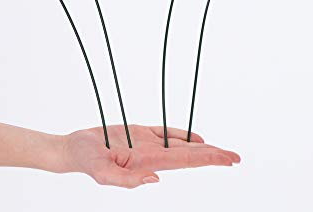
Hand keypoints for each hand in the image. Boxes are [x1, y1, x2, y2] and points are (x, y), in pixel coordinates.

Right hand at [53, 125, 240, 187]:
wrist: (75, 149)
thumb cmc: (86, 162)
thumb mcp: (102, 175)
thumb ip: (127, 181)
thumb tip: (156, 180)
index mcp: (148, 163)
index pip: (185, 161)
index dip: (208, 158)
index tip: (227, 159)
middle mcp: (153, 155)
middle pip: (190, 155)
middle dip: (213, 155)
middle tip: (236, 157)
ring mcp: (148, 144)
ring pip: (181, 144)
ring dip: (202, 147)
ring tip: (222, 150)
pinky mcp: (141, 133)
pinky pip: (166, 132)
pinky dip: (182, 134)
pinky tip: (196, 138)